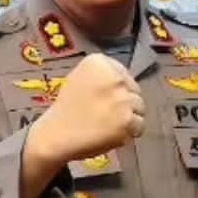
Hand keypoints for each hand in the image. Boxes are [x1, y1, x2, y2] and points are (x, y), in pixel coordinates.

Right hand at [25, 53, 144, 165]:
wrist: (56, 135)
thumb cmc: (68, 108)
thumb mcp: (80, 78)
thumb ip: (103, 76)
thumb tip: (125, 84)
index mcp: (99, 62)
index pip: (123, 74)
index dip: (118, 89)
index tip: (106, 99)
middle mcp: (114, 77)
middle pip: (134, 90)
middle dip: (125, 103)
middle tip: (108, 114)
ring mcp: (122, 99)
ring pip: (140, 108)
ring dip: (129, 118)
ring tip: (110, 125)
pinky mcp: (127, 120)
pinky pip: (140, 126)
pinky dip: (130, 133)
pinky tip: (113, 134)